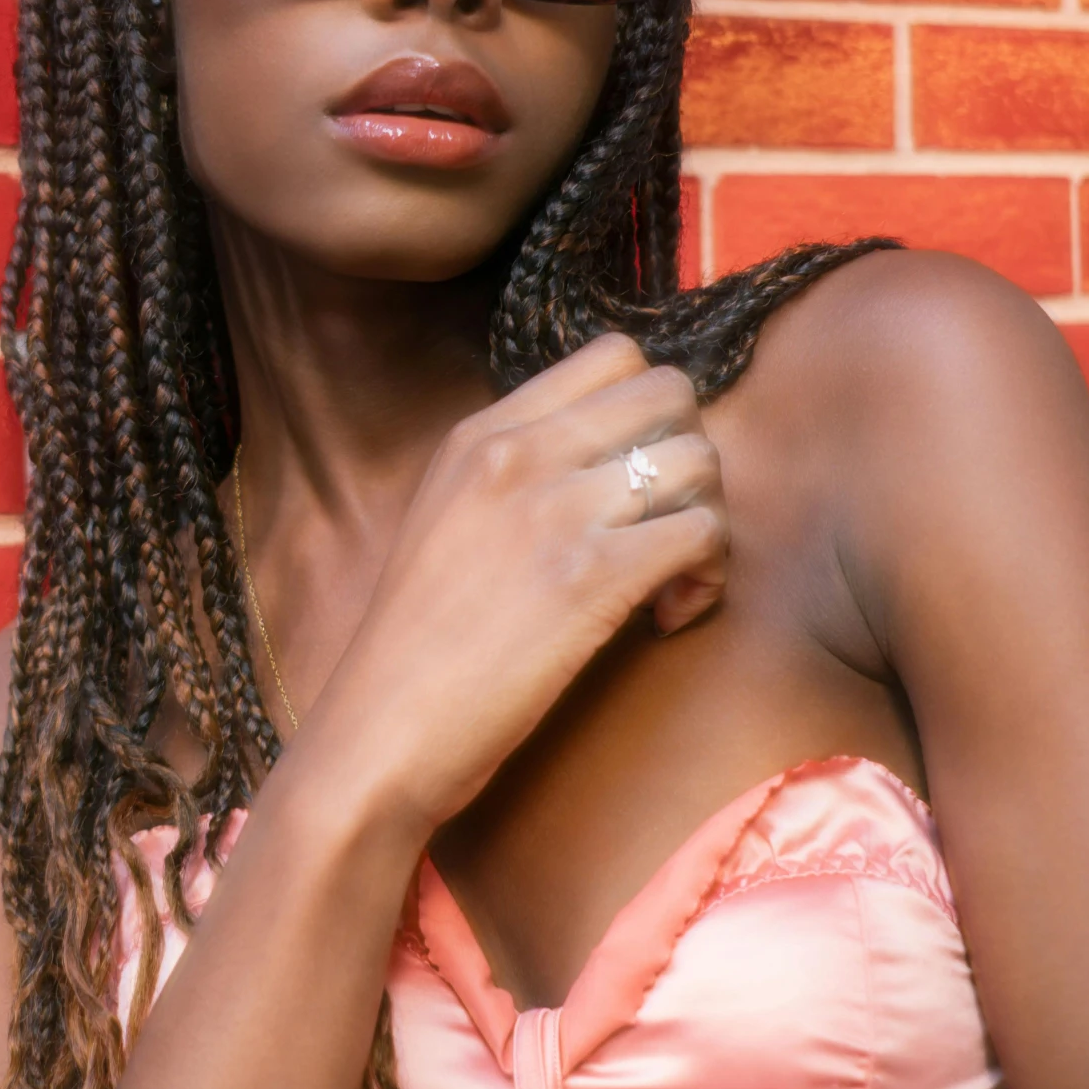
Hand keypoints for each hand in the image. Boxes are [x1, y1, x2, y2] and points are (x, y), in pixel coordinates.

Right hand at [293, 332, 726, 839]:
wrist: (381, 732)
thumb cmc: (416, 650)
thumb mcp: (446, 522)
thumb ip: (514, 477)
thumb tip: (606, 467)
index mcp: (481, 433)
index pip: (613, 356)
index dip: (650, 414)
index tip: (636, 481)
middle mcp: (520, 453)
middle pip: (670, 393)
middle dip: (690, 458)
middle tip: (666, 529)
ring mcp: (555, 510)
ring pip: (699, 460)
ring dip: (708, 521)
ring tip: (672, 582)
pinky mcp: (591, 576)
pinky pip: (703, 532)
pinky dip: (706, 578)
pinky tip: (666, 618)